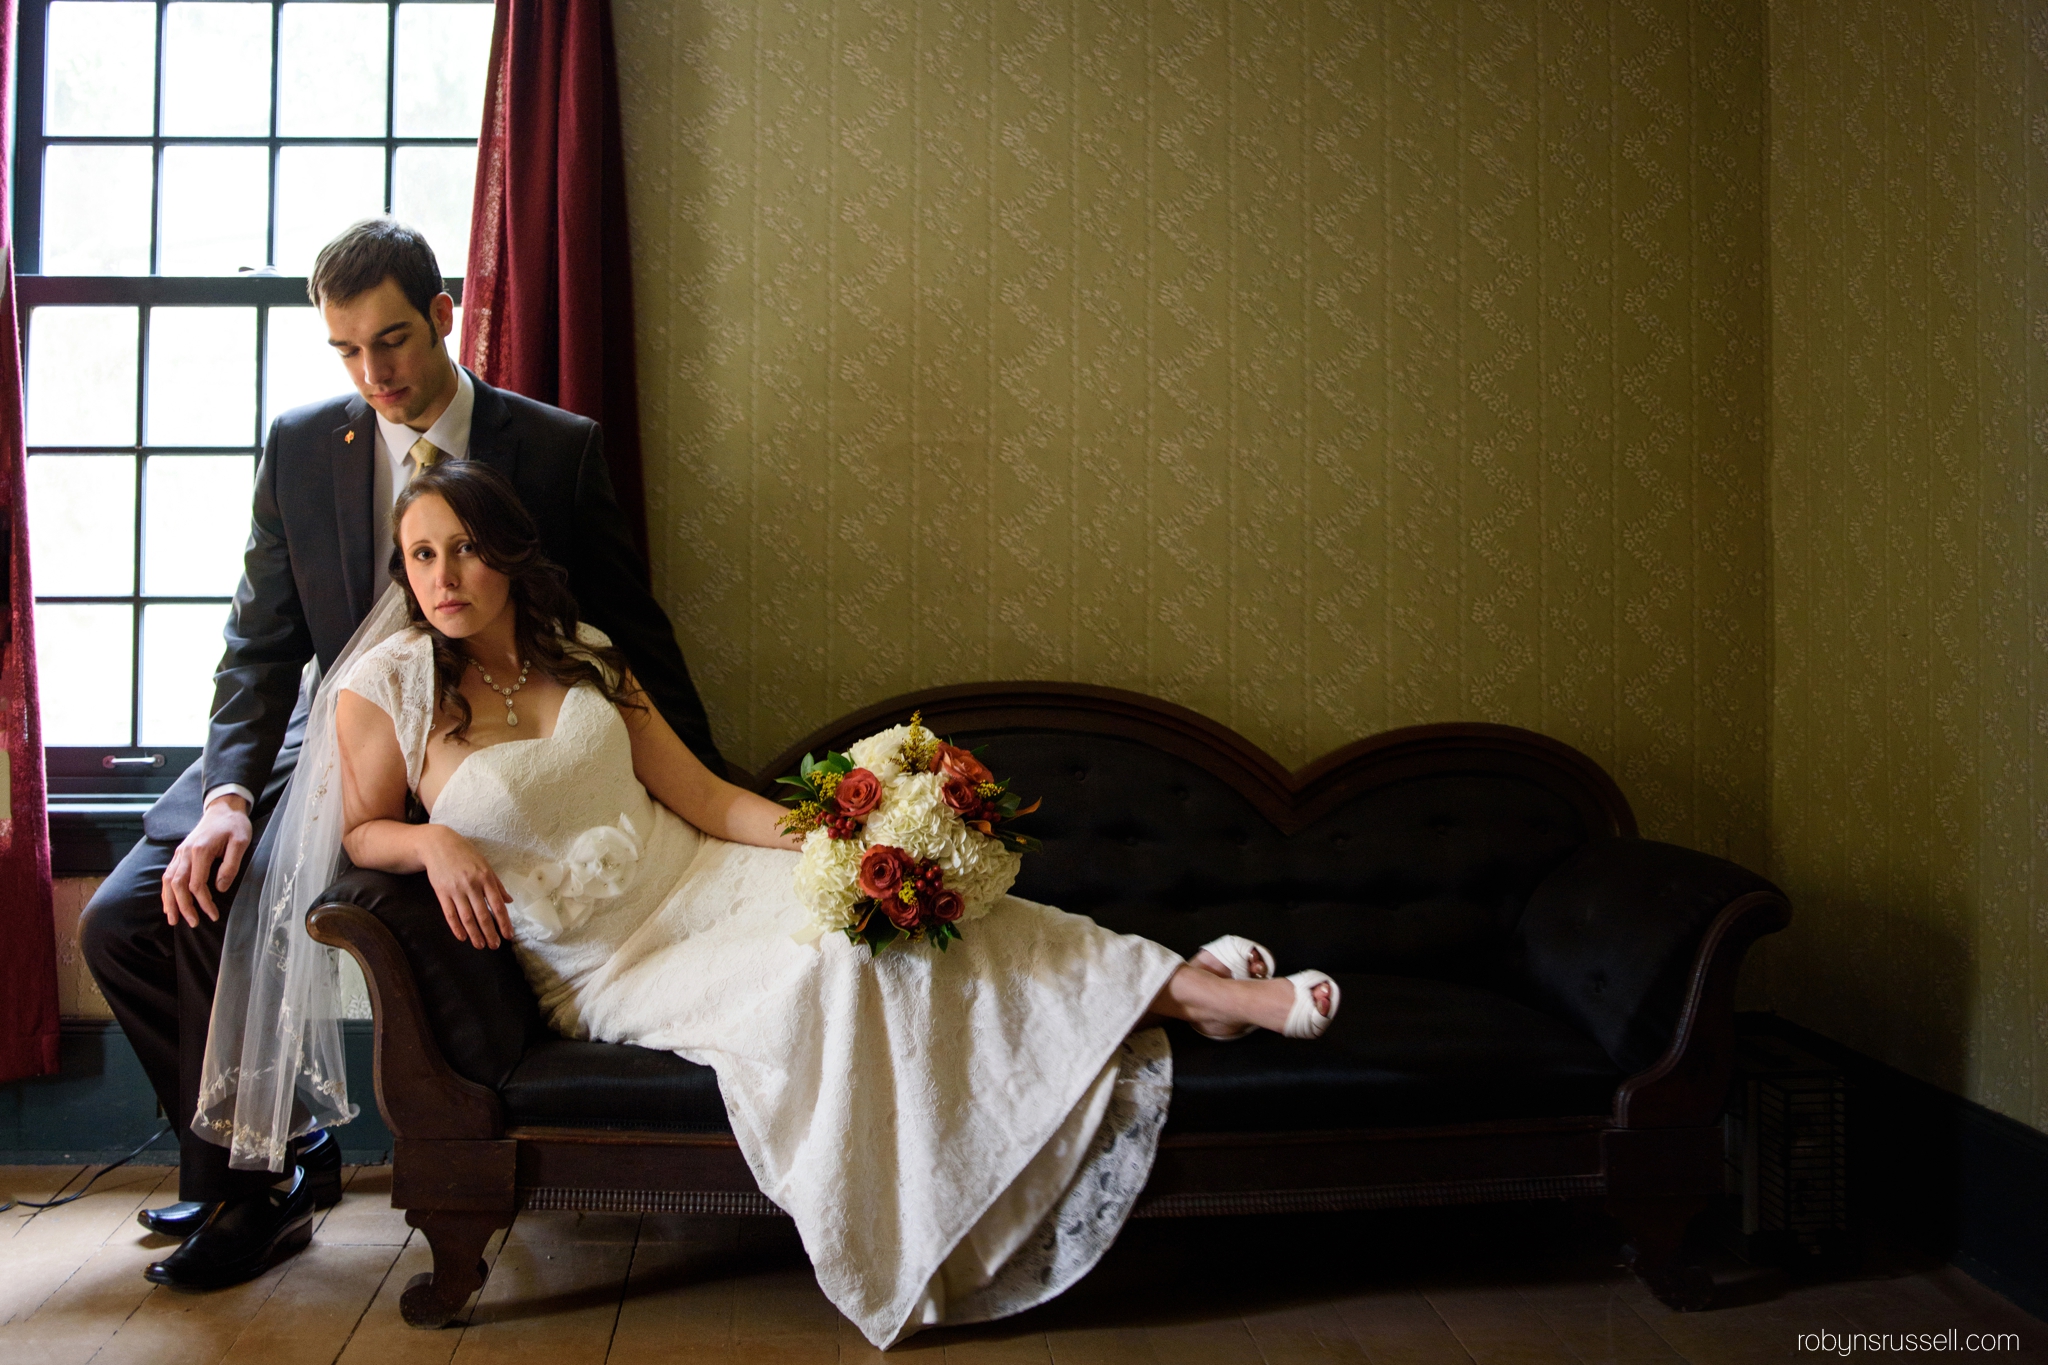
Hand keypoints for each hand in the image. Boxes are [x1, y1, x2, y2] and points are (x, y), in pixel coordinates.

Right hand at [161, 794, 253, 926]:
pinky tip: (168, 904)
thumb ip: (230, 865)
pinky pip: (168, 875)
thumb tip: (219, 889)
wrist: (223, 808)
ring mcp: (180, 853)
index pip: (197, 884)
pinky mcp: (179, 854)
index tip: (213, 915)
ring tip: (173, 920)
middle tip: (193, 923)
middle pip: (178, 885)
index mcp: (201, 850)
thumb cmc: (234, 825)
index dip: (203, 902)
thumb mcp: (240, 842)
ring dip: (170, 901)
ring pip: (168, 881)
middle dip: (183, 907)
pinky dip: (166, 891)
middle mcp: (185, 853)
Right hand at [419, 825, 514, 948]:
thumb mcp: (485, 865)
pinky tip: (462, 937)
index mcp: (486, 878)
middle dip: (490, 933)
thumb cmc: (465, 854)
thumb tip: (509, 901)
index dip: (503, 922)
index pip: (497, 905)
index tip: (509, 935)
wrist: (438, 844)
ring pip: (467, 917)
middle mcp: (472, 885)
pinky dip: (456, 927)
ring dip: (475, 934)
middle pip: (483, 915)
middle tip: (495, 946)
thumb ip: (497, 884)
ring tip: (480, 946)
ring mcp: (456, 890)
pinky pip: (450, 914)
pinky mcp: (441, 892)